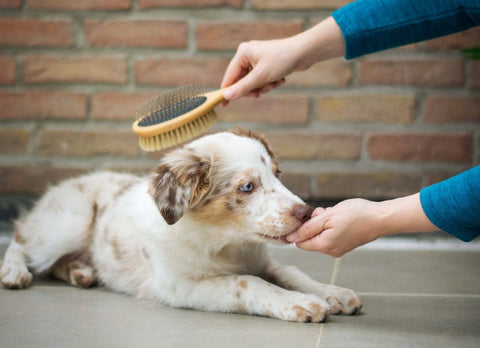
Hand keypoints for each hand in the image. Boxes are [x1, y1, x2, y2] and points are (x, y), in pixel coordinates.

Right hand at [220, 37, 301, 102]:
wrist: (305, 52)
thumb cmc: (282, 60)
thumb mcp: (260, 77)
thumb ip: (242, 88)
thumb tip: (226, 96)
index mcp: (242, 53)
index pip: (230, 76)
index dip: (227, 91)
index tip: (223, 105)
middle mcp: (248, 55)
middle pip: (242, 81)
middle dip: (254, 88)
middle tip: (260, 93)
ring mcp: (257, 59)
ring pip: (254, 83)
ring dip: (264, 87)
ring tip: (275, 83)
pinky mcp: (266, 64)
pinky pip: (262, 80)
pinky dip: (270, 83)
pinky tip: (280, 79)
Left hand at [287, 194, 437, 256]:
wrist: (381, 218)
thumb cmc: (355, 215)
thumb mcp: (327, 217)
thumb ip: (307, 228)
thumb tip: (290, 238)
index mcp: (324, 246)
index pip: (300, 242)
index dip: (301, 228)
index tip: (312, 216)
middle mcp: (330, 251)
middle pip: (310, 237)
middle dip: (314, 223)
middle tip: (325, 212)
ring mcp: (339, 248)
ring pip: (320, 233)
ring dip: (323, 221)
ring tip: (335, 213)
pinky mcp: (345, 243)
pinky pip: (330, 234)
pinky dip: (332, 224)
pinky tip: (341, 216)